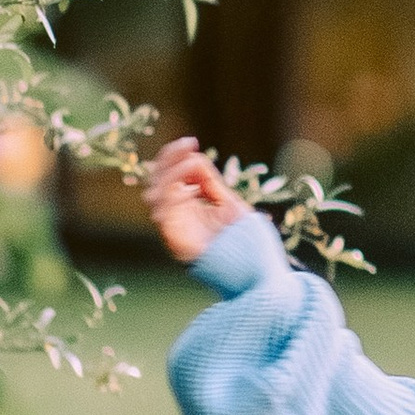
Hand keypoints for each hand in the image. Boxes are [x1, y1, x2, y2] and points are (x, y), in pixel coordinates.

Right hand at [144, 133, 244, 265]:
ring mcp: (175, 229)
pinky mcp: (175, 240)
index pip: (170, 177)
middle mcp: (178, 217)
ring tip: (192, 161)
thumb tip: (195, 158)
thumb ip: (211, 184)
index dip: (175, 157)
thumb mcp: (230, 204)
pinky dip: (171, 192)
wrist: (258, 273)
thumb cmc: (248, 243)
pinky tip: (191, 184)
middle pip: (157, 182)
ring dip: (170, 173)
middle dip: (169, 159)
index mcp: (189, 207)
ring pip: (155, 194)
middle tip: (187, 145)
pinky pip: (162, 212)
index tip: (191, 142)